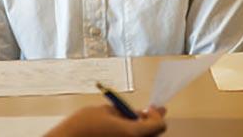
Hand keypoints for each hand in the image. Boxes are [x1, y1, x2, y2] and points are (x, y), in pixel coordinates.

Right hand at [45, 105, 166, 136]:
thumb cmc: (84, 124)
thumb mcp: (106, 111)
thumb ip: (126, 113)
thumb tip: (140, 113)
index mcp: (132, 133)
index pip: (158, 126)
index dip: (156, 115)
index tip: (149, 108)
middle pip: (152, 135)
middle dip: (149, 123)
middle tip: (142, 113)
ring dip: (139, 130)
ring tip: (125, 120)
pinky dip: (128, 135)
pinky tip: (118, 129)